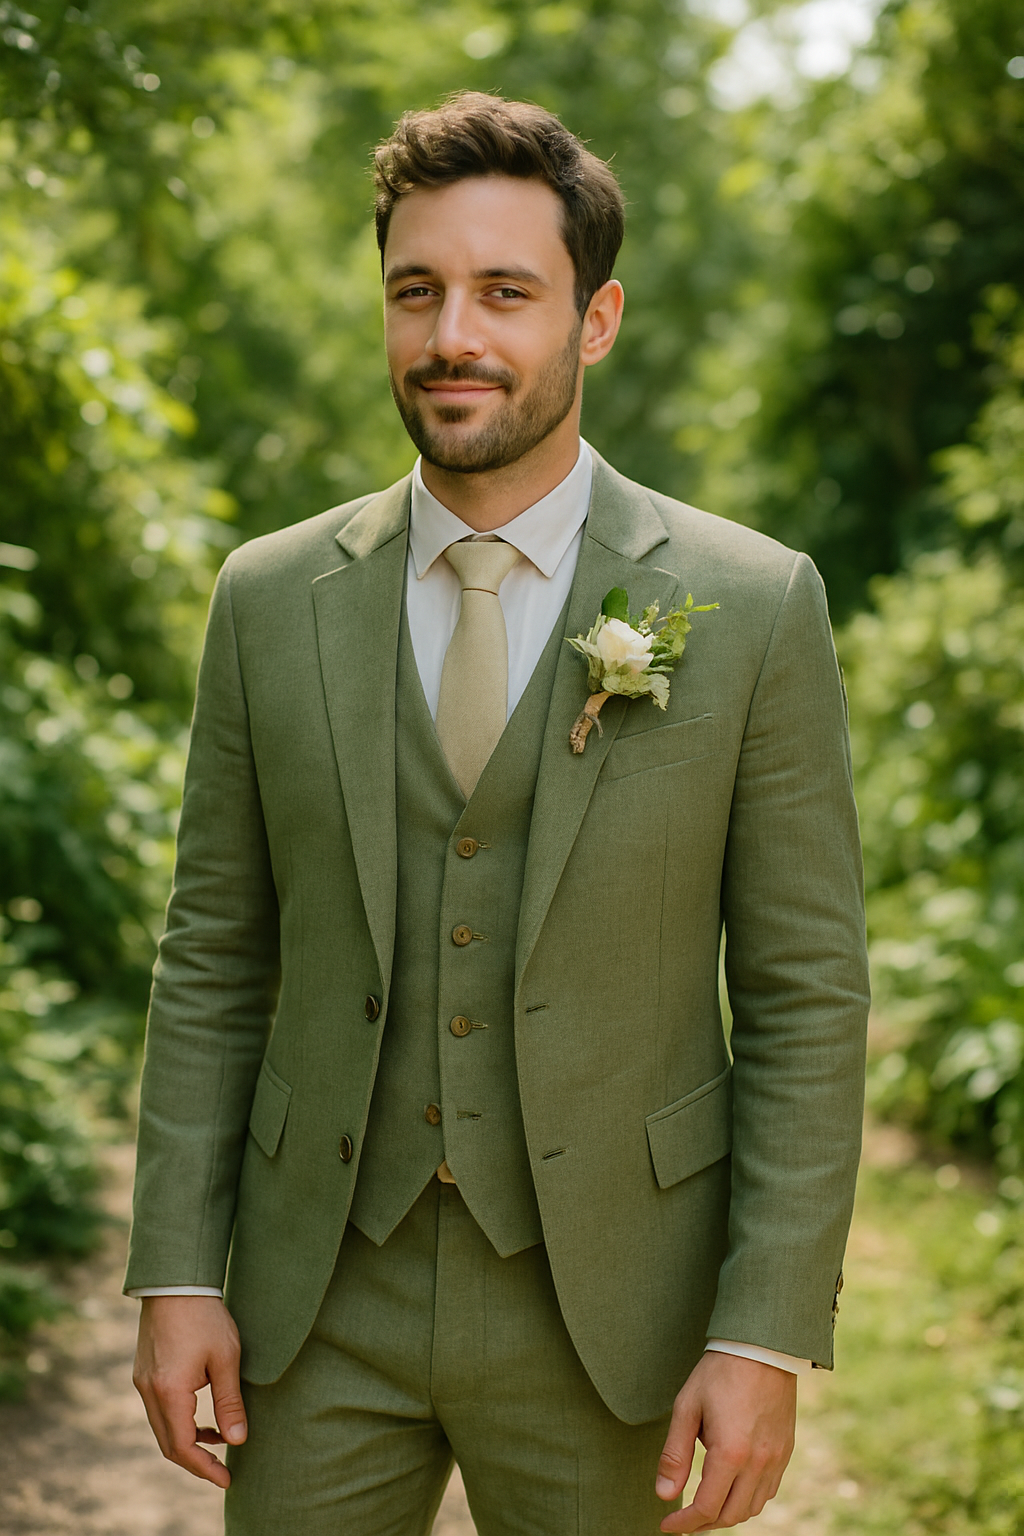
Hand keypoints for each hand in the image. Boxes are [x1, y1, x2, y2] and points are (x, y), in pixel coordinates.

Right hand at [133, 1295, 246, 1487]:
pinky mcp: (143, 1372)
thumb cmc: (205, 1316)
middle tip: (222, 1469)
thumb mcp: (225, 1359)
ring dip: (187, 1440)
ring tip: (218, 1439)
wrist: (175, 1281)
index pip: (183, 1447)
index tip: (226, 1479)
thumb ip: (230, 1402)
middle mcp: (149, 1392)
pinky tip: (201, 1415)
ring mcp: (142, 1382)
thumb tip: (238, 1439)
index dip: (205, 1468)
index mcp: (169, 1392)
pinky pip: (159, 1410)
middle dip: (196, 1461)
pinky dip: (179, 1421)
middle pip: (168, 1444)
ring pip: (162, 1428)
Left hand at [655, 1351, 796, 1531]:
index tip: (666, 1525)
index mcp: (730, 1453)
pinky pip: (768, 1491)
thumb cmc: (719, 1373)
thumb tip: (663, 1495)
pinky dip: (748, 1500)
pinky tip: (732, 1487)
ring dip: (727, 1514)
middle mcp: (758, 1463)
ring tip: (705, 1506)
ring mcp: (776, 1459)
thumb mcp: (687, 1408)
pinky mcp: (786, 1451)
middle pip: (731, 1515)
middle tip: (683, 1519)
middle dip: (704, 1524)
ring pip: (752, 1508)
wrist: (762, 1347)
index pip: (707, 1508)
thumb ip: (675, 1455)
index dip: (684, 1524)